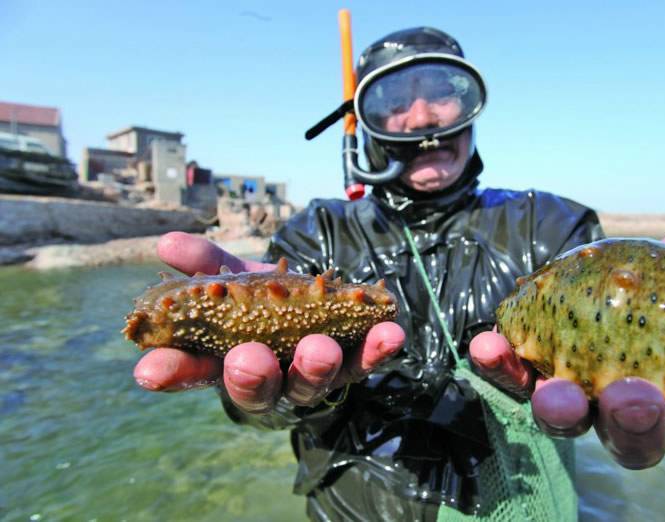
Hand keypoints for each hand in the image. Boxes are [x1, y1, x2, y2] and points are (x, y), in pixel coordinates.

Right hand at [133, 232, 404, 412]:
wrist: (317, 310)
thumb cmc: (263, 300)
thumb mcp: (233, 279)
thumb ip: (206, 264)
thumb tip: (168, 243)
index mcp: (226, 359)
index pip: (193, 371)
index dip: (173, 372)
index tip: (150, 370)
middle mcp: (268, 378)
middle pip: (256, 389)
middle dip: (252, 376)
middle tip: (249, 357)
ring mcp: (311, 377)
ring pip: (310, 382)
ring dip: (314, 366)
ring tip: (319, 347)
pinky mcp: (351, 366)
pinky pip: (363, 362)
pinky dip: (376, 349)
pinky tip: (389, 332)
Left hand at [470, 210, 664, 469]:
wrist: (562, 287)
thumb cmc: (628, 288)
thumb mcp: (662, 267)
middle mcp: (617, 407)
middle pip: (634, 437)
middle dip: (636, 422)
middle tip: (638, 399)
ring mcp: (568, 400)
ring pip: (566, 421)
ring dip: (561, 409)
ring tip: (558, 394)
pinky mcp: (520, 380)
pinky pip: (508, 379)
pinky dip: (499, 365)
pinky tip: (486, 346)